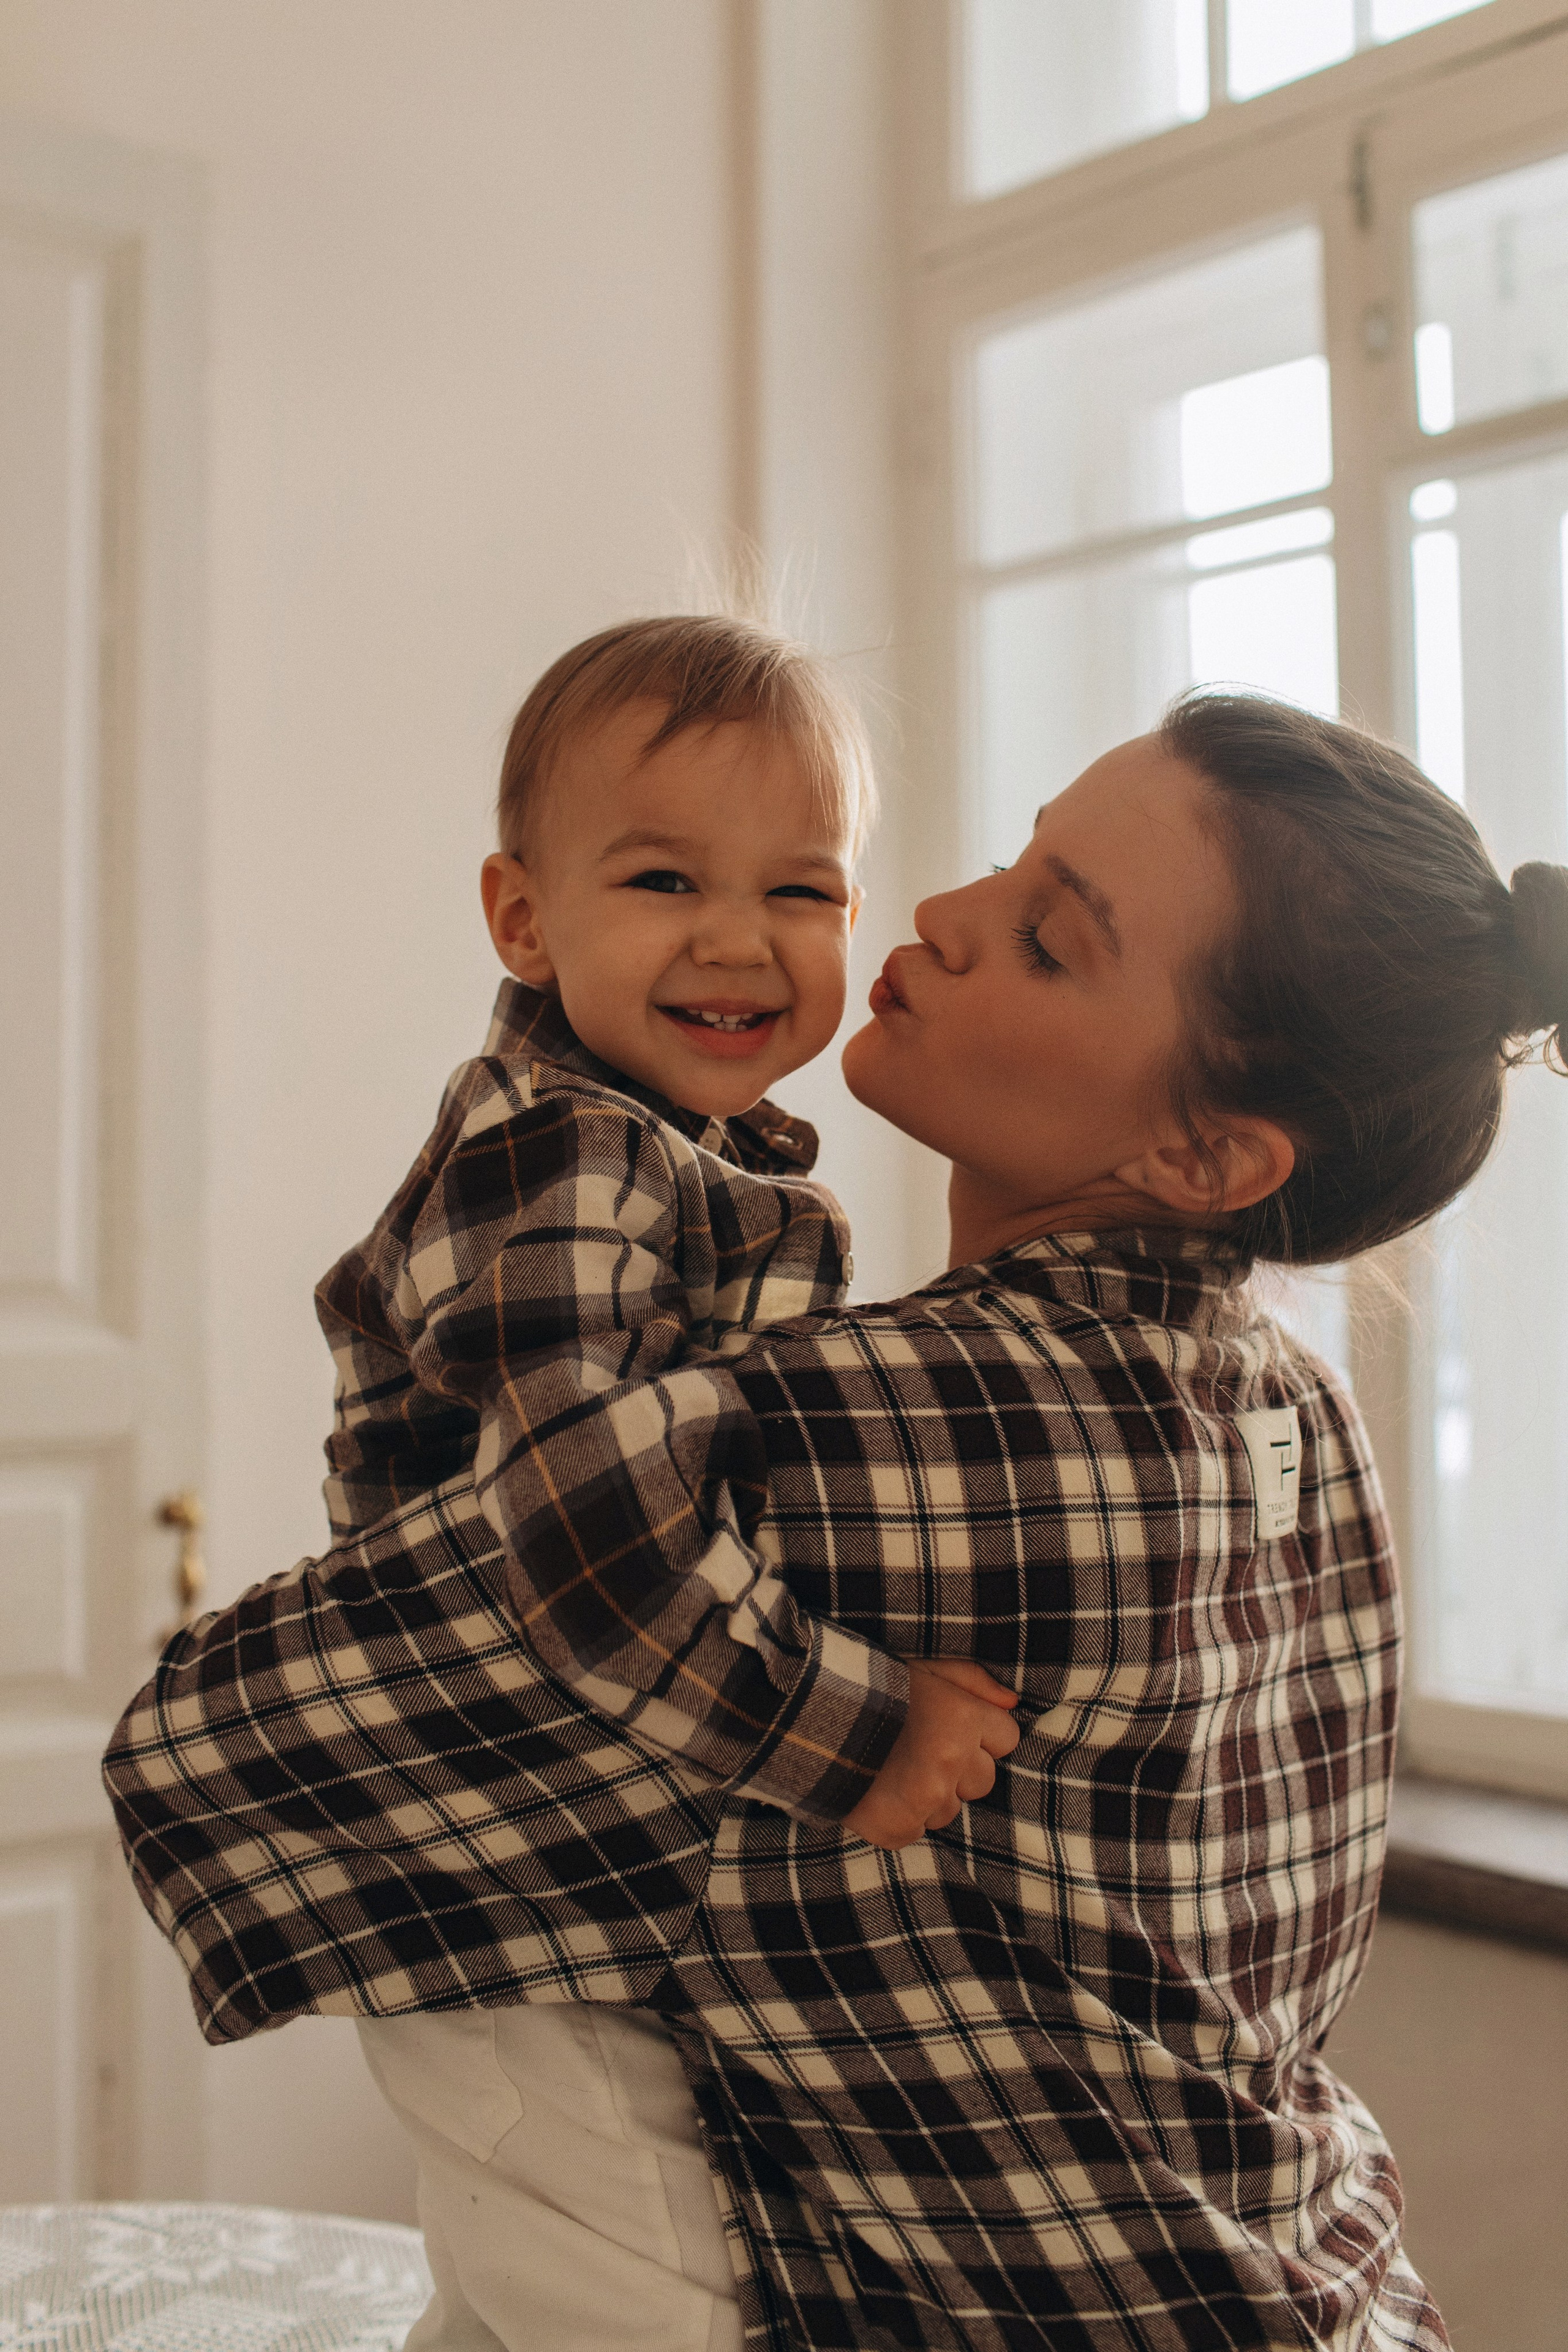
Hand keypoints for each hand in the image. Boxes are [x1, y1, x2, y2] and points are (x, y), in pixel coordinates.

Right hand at [843, 1659, 1020, 1850]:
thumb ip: (972, 1679)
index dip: (978, 1733)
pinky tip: (877, 1792)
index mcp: (963, 1718)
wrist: (807, 1716)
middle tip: (917, 1748)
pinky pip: (916, 1831)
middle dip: (958, 1768)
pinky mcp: (898, 1828)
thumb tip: (1011, 1704)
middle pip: (982, 1779)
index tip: (948, 1726)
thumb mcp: (924, 1666)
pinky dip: (899, 1818)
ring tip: (891, 1768)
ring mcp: (926, 1799)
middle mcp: (952, 1761)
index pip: (1005, 1738)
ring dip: (929, 1796)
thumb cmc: (870, 1683)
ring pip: (949, 1809)